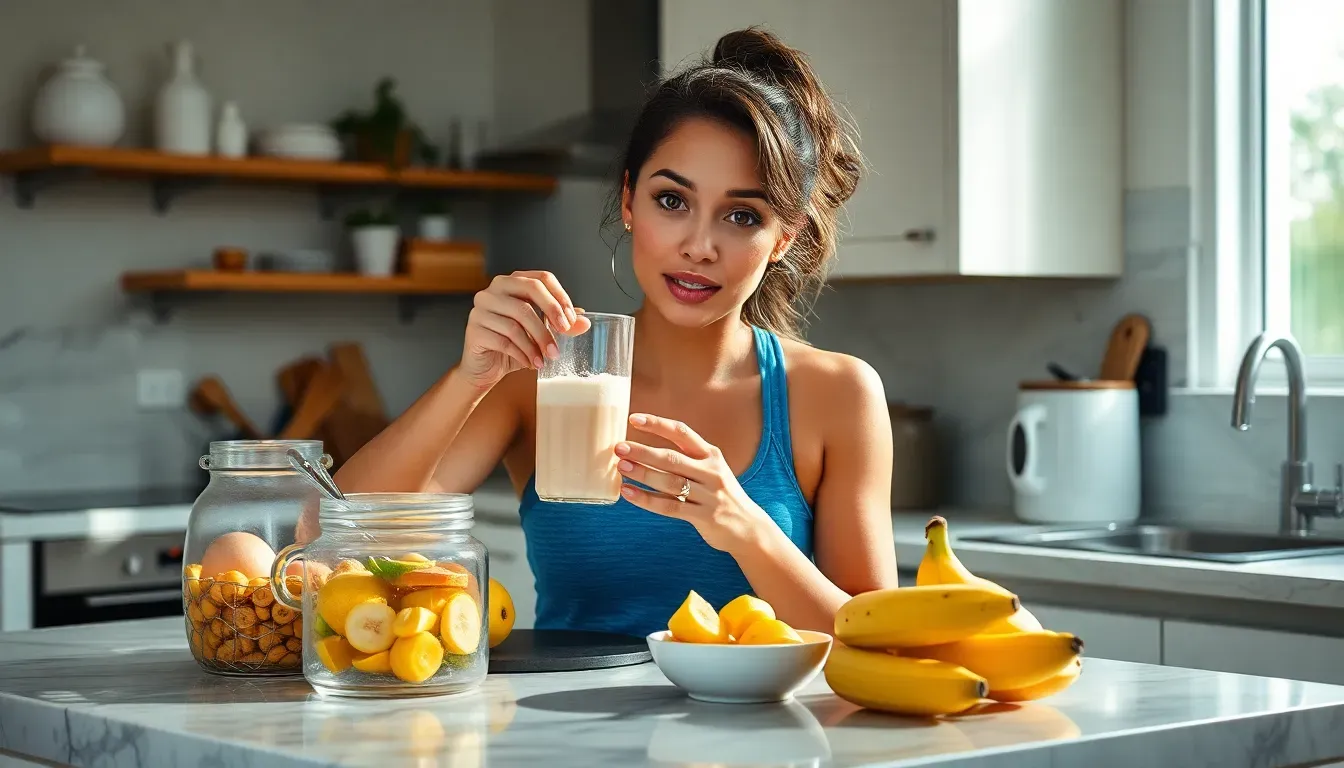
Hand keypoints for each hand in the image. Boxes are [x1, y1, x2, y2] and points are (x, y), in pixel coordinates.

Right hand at [460, 270, 589, 391]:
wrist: (486, 368)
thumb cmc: (513, 345)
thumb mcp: (541, 333)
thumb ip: (561, 325)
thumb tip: (584, 321)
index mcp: (512, 283)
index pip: (541, 278)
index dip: (559, 297)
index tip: (571, 320)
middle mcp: (494, 290)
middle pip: (529, 290)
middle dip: (551, 313)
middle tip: (564, 334)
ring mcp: (481, 308)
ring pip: (517, 319)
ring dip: (538, 341)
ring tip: (548, 358)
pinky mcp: (474, 329)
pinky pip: (504, 340)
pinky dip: (523, 353)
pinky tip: (531, 363)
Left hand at [616, 413, 771, 554]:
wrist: (749, 527)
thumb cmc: (722, 496)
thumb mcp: (712, 470)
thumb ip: (687, 460)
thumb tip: (645, 452)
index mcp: (711, 455)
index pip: (681, 432)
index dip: (657, 424)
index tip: (634, 419)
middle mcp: (711, 471)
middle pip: (671, 458)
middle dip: (643, 451)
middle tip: (619, 447)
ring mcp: (708, 494)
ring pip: (669, 482)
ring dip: (643, 473)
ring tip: (621, 467)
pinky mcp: (703, 516)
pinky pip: (669, 507)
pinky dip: (646, 500)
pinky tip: (629, 493)